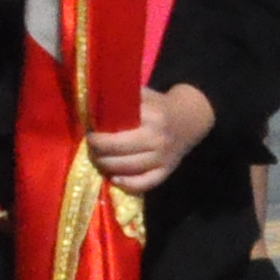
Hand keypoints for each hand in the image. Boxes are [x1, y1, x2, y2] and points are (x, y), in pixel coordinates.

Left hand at [88, 84, 216, 195]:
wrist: (190, 119)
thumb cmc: (158, 106)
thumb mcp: (143, 95)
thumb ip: (121, 98)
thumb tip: (92, 105)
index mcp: (152, 117)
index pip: (116, 129)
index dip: (96, 133)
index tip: (89, 130)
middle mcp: (158, 139)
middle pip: (118, 150)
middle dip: (97, 150)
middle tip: (91, 145)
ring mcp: (164, 157)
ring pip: (127, 168)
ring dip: (106, 165)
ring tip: (98, 158)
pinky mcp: (167, 170)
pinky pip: (146, 183)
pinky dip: (128, 184)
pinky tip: (115, 179)